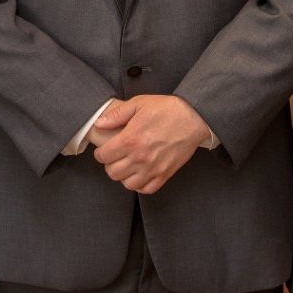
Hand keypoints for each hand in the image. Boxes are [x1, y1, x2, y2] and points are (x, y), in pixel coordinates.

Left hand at [92, 95, 209, 193]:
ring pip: (128, 184)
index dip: (100, 153)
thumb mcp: (139, 103)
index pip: (103, 156)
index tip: (104, 150)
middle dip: (110, 165)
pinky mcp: (165, 174)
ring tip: (127, 166)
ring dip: (124, 176)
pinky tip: (140, 174)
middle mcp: (140, 157)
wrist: (193, 117)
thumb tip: (99, 123)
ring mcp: (153, 168)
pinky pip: (147, 189)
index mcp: (130, 139)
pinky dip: (140, 185)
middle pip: (113, 173)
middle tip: (115, 157)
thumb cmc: (167, 109)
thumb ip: (116, 115)